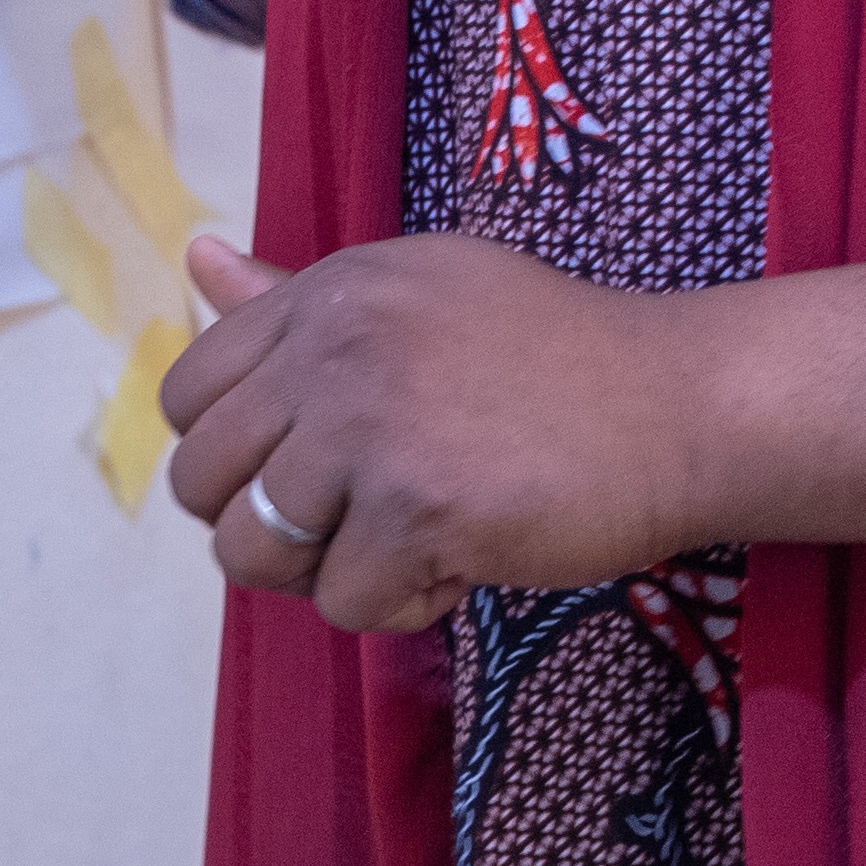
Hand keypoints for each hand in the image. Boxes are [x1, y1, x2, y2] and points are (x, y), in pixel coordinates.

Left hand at [158, 231, 708, 632]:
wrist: (678, 405)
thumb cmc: (555, 354)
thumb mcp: (420, 291)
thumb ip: (299, 298)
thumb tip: (197, 262)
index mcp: (330, 294)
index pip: (188, 393)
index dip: (232, 454)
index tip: (307, 468)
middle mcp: (335, 350)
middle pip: (202, 482)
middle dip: (265, 524)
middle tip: (353, 522)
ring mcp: (372, 431)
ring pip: (253, 553)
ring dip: (322, 573)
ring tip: (403, 544)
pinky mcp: (417, 512)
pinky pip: (344, 603)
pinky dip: (402, 604)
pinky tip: (462, 562)